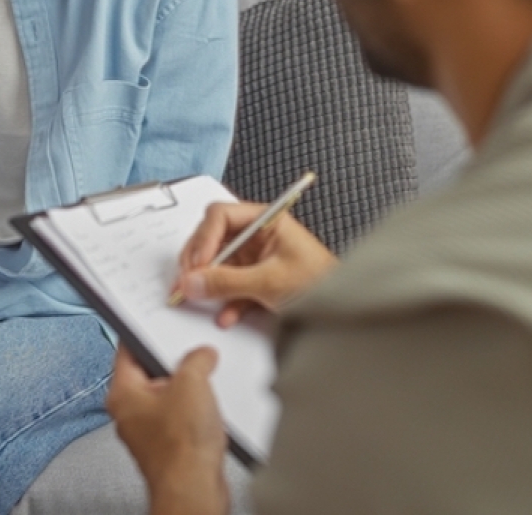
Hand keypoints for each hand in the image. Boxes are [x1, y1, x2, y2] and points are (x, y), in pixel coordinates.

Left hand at [107, 346, 228, 514]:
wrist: (194, 490)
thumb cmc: (181, 448)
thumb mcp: (192, 383)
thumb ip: (196, 359)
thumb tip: (202, 356)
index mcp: (123, 394)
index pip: (127, 350)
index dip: (144, 332)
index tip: (155, 320)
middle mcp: (130, 413)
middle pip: (152, 372)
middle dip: (176, 364)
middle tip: (193, 357)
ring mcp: (149, 431)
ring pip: (170, 396)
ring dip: (191, 390)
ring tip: (205, 390)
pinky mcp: (168, 445)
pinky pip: (182, 417)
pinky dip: (197, 412)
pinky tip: (211, 415)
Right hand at [175, 201, 337, 326]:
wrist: (343, 308)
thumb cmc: (319, 282)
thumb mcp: (269, 282)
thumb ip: (227, 282)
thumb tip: (192, 282)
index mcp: (265, 219)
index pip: (221, 216)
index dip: (203, 238)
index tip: (196, 264)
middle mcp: (258, 234)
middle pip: (214, 239)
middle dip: (200, 263)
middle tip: (188, 282)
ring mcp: (256, 257)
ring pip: (219, 265)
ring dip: (208, 284)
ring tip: (199, 299)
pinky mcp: (257, 279)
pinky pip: (230, 285)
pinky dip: (224, 300)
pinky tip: (226, 314)